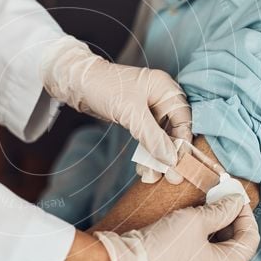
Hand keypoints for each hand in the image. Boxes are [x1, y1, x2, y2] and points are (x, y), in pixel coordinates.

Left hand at [41, 36, 191, 176]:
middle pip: (173, 131)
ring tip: (151, 177)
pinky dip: (145, 152)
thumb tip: (171, 159)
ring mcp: (148, 108)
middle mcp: (160, 98)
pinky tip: (143, 169)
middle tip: (171, 178)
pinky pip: (147, 137)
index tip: (181, 165)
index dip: (183, 143)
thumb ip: (152, 136)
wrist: (77, 83)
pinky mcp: (136, 117)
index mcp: (165, 89)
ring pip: (160, 137)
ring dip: (156, 157)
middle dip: (169, 155)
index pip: (183, 120)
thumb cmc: (104, 88)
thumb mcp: (130, 113)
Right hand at [93, 195, 259, 260]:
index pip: (250, 240)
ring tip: (203, 212)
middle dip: (229, 223)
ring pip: (215, 258)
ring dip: (214, 235)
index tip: (236, 196)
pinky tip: (189, 231)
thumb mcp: (195, 220)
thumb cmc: (162, 245)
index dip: (246, 214)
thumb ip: (220, 210)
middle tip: (219, 200)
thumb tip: (236, 202)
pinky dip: (200, 247)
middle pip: (234, 250)